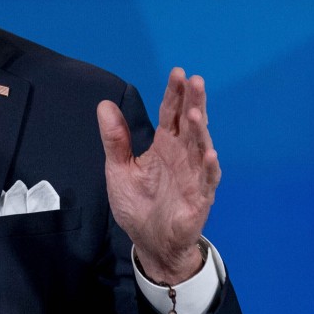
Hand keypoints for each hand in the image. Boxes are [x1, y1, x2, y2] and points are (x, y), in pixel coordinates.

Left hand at [97, 68, 219, 284]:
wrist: (149, 241)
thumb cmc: (138, 203)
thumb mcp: (119, 168)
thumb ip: (115, 139)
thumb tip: (104, 105)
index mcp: (164, 146)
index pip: (171, 114)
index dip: (174, 94)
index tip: (177, 72)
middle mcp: (182, 156)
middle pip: (190, 124)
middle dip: (193, 102)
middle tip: (194, 80)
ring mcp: (193, 176)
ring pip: (201, 148)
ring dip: (201, 131)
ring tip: (195, 112)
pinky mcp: (199, 199)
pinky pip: (207, 181)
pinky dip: (209, 167)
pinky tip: (209, 153)